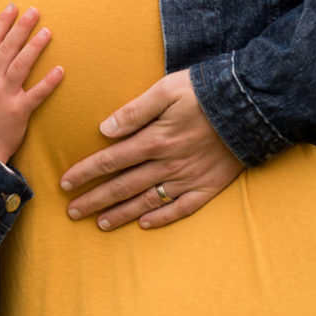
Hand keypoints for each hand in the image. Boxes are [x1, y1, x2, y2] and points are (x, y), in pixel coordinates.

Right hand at [0, 3, 63, 164]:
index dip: (1, 23)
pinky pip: (36, 94)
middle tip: (34, 11)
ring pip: (21, 66)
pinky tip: (60, 69)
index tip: (12, 7)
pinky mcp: (20, 111)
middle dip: (20, 27)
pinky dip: (48, 82)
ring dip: (34, 47)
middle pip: (7, 48)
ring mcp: (5, 95)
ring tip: (47, 32)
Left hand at [59, 69, 243, 230]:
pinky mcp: (209, 186)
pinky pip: (181, 209)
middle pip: (123, 186)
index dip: (86, 173)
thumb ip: (134, 112)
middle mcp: (168, 165)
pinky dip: (162, 218)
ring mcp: (188, 179)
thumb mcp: (165, 90)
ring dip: (121, 213)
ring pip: (147, 201)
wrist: (251, 106)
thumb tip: (105, 130)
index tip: (65, 183)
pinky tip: (145, 224)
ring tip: (100, 223)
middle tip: (72, 212)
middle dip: (95, 200)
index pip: (111, 161)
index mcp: (154, 140)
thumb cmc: (204, 92)